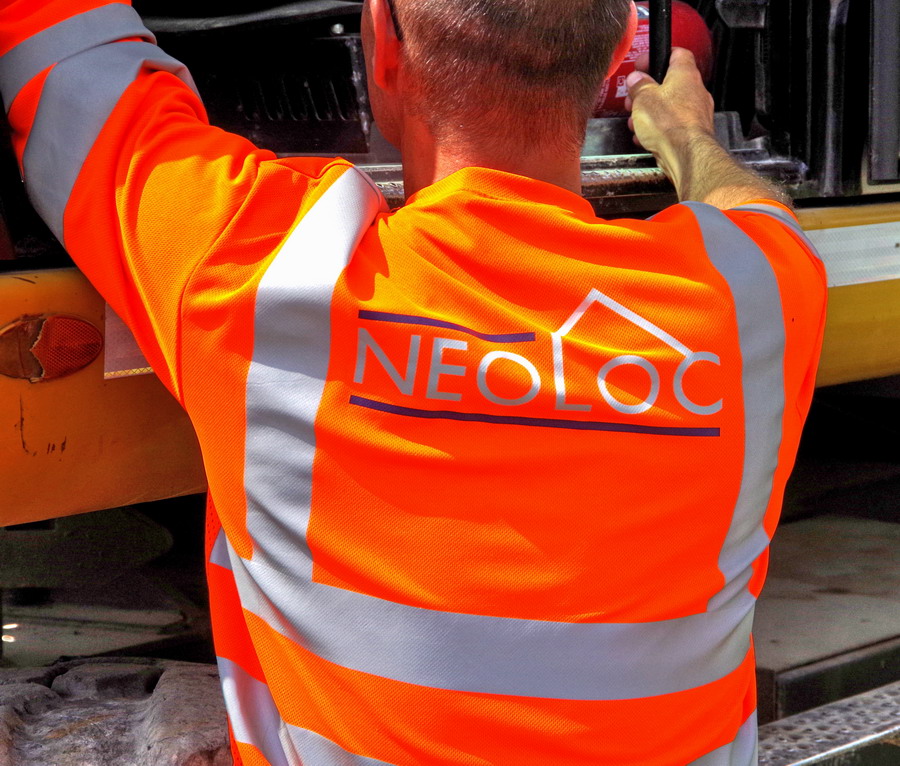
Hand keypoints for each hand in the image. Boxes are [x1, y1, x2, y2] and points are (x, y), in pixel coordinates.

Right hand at [624, 47, 789, 206]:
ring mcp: (695, 113)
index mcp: (685, 74)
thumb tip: (635, 79)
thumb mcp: (643, 98)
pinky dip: (657, 128)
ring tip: (636, 120)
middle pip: (669, 83)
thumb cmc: (670, 123)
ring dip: (650, 112)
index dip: (658, 55)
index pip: (676, 53)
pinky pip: (671, 125)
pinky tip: (645, 136)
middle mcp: (694, 91)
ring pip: (669, 106)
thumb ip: (638, 85)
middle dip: (647, 90)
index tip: (643, 63)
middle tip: (634, 96)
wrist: (685, 154)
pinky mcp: (691, 132)